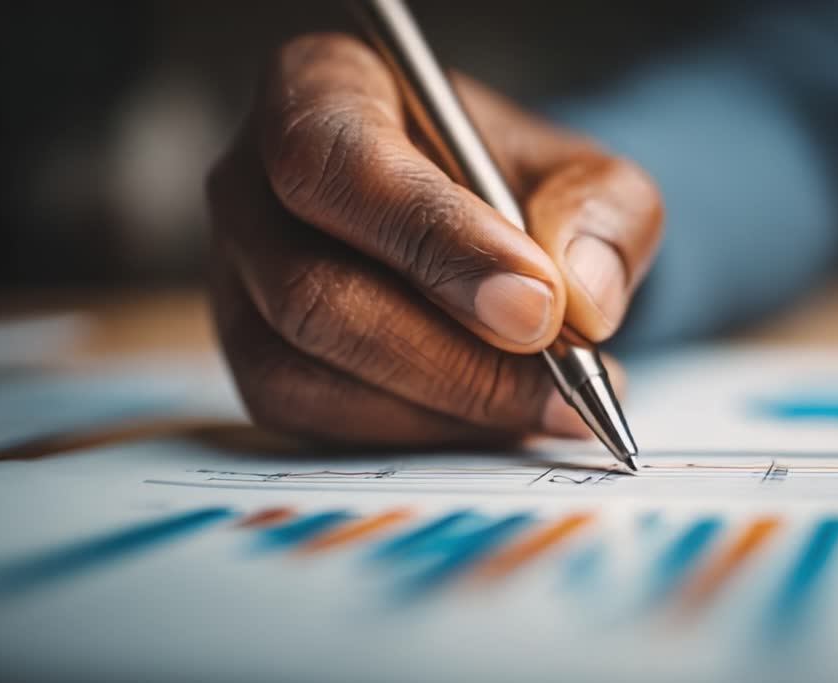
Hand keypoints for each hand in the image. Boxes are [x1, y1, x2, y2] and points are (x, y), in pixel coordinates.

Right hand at [207, 34, 661, 446]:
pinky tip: (492, 421)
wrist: (480, 227)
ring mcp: (237, 281)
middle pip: (313, 291)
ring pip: (305, 373)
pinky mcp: (254, 362)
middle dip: (452, 358)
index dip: (435, 242)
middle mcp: (251, 185)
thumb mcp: (581, 170)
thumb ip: (600, 212)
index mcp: (320, 91)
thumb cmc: (513, 185)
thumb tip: (578, 298)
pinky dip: (417, 435)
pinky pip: (317, 424)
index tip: (537, 303)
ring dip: (441, 409)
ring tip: (546, 406)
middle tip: (561, 383)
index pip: (339, 164)